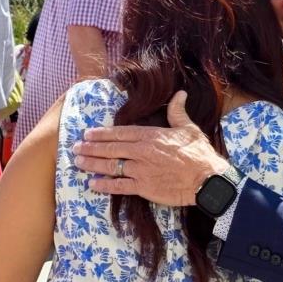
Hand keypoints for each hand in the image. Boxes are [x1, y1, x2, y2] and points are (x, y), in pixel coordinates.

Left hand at [73, 91, 226, 205]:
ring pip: (110, 165)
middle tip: (75, 148)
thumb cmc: (199, 154)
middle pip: (110, 148)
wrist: (207, 180)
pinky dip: (104, 185)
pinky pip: (119, 186)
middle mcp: (142, 151)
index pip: (120, 133)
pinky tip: (92, 184)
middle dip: (90, 148)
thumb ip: (178, 112)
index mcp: (150, 136)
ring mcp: (141, 170)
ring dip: (92, 164)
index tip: (87, 133)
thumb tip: (179, 94)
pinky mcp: (144, 188)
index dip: (101, 133)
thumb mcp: (189, 128)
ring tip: (78, 162)